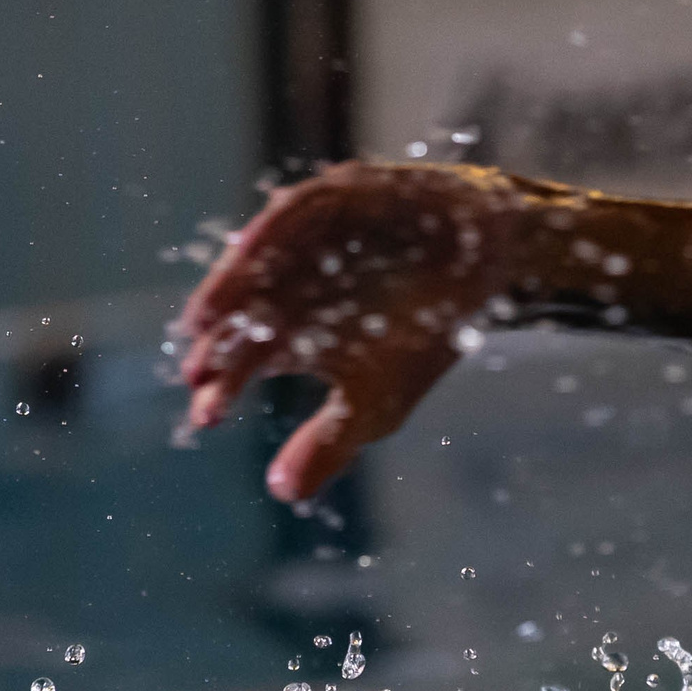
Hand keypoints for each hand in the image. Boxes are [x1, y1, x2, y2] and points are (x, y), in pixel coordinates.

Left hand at [173, 162, 528, 500]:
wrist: (488, 265)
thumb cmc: (425, 335)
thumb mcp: (376, 403)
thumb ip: (329, 443)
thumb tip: (283, 493)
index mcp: (292, 332)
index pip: (246, 360)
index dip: (225, 386)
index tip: (207, 417)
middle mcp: (288, 285)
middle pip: (243, 314)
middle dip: (223, 344)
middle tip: (203, 373)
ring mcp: (309, 240)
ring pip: (258, 263)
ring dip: (230, 288)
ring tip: (205, 320)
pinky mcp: (339, 197)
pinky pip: (298, 211)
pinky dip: (271, 233)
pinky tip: (250, 253)